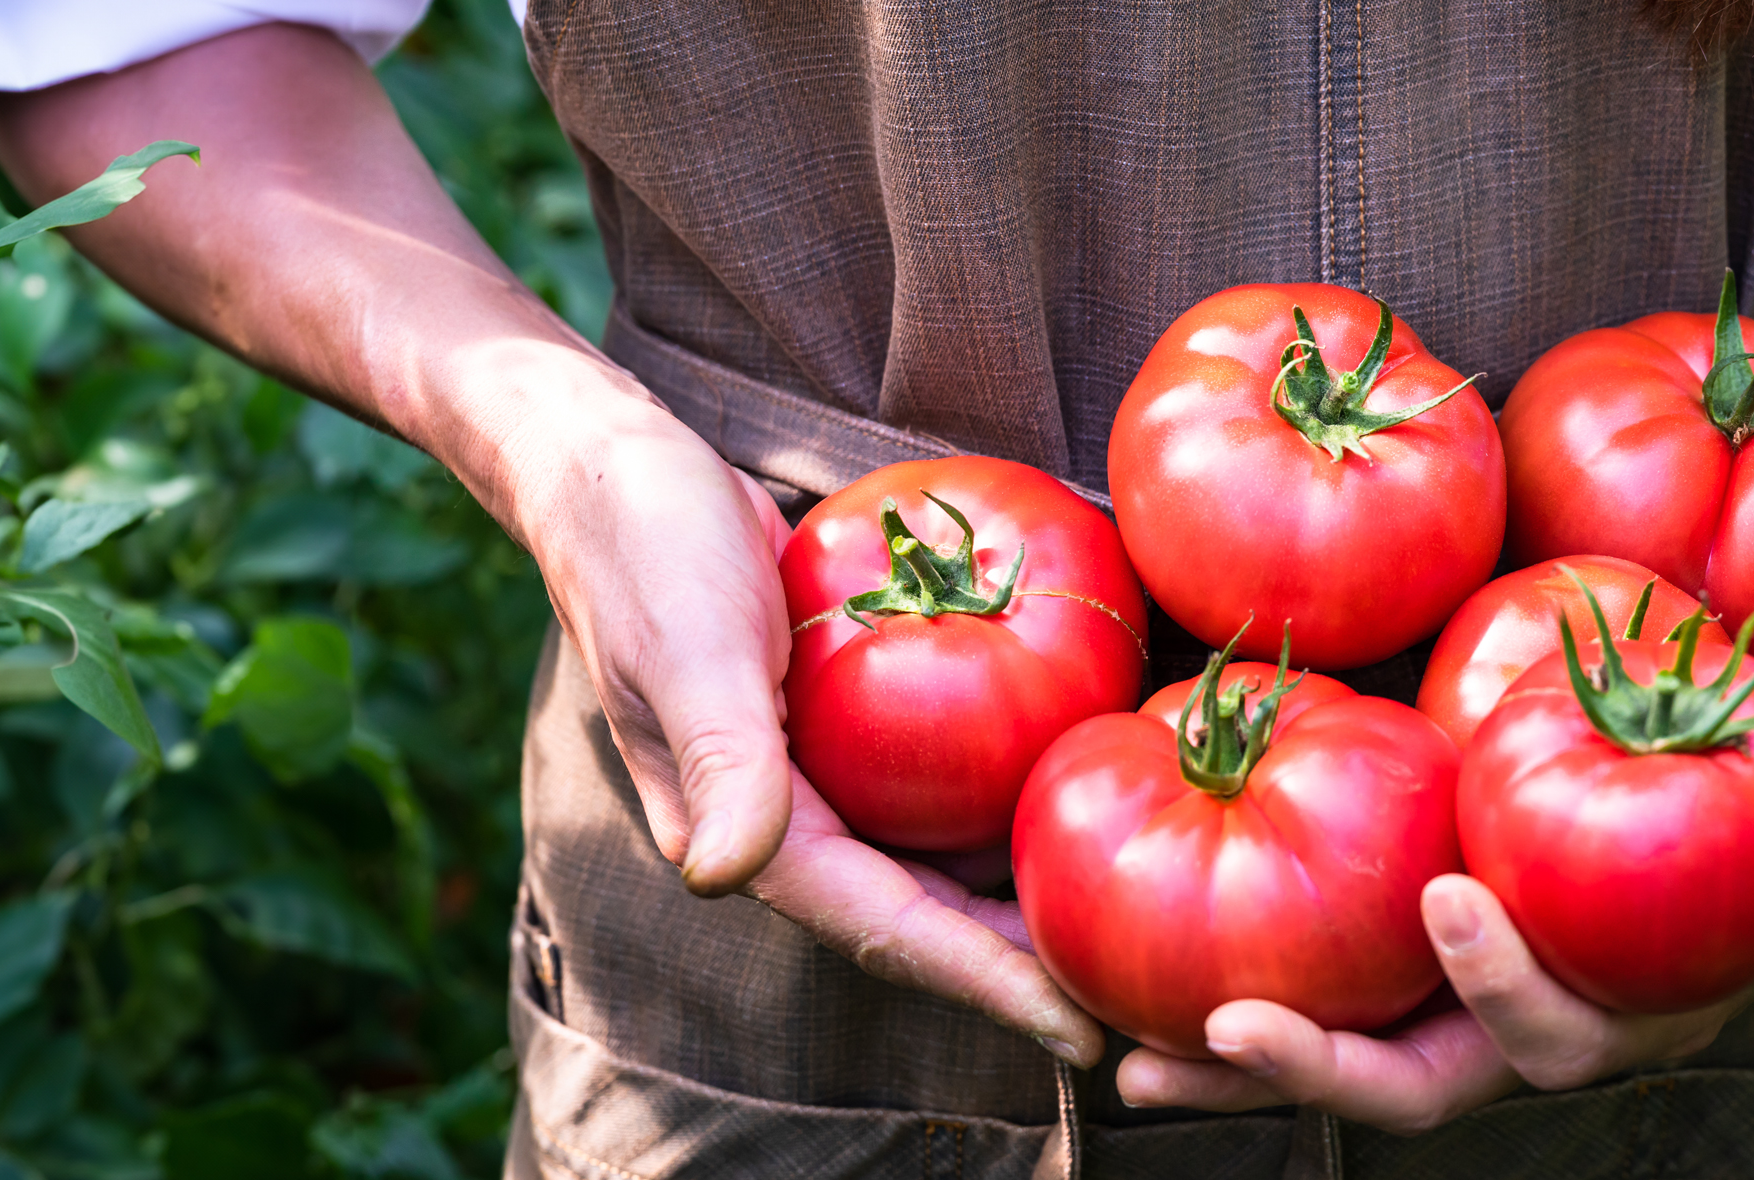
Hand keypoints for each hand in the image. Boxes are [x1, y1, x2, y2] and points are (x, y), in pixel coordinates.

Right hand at [510, 381, 1103, 1066]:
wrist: (616, 469)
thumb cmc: (645, 546)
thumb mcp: (686, 643)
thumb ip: (715, 754)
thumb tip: (729, 873)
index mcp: (751, 831)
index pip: (886, 929)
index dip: (985, 985)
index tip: (1077, 1034)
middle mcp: (794, 822)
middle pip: (932, 913)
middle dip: (1028, 964)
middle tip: (1136, 998)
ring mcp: (825, 776)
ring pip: (944, 856)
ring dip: (1027, 890)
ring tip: (1129, 918)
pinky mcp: (853, 722)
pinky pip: (945, 779)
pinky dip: (1012, 793)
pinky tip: (1087, 788)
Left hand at [1114, 634, 1753, 1130]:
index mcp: (1644, 1000)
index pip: (1563, 1035)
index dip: (1509, 987)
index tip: (1450, 895)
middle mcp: (1543, 1008)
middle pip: (1418, 1078)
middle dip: (1317, 1071)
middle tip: (1211, 1031)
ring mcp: (1473, 969)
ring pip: (1346, 1037)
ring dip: (1236, 1054)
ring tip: (1118, 1041)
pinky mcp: (1422, 904)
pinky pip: (1325, 950)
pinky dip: (1235, 949)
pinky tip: (1127, 930)